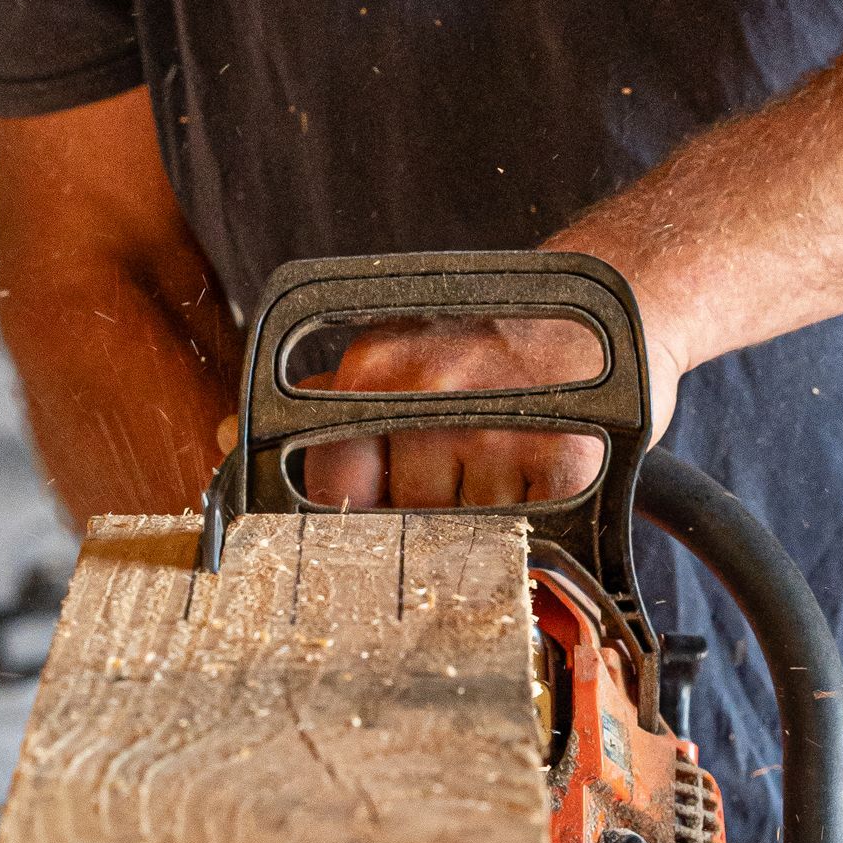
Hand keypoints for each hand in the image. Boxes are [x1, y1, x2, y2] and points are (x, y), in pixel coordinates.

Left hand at [297, 313, 685, 510]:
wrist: (610, 308)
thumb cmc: (494, 340)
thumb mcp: (402, 350)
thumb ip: (324, 402)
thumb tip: (232, 439)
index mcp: (376, 369)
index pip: (335, 487)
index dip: (360, 513)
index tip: (384, 514)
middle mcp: (430, 395)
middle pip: (405, 519)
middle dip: (435, 510)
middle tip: (468, 463)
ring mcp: (496, 428)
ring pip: (468, 534)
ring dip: (491, 514)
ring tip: (509, 455)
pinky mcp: (563, 460)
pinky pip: (533, 532)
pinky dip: (541, 516)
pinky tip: (544, 468)